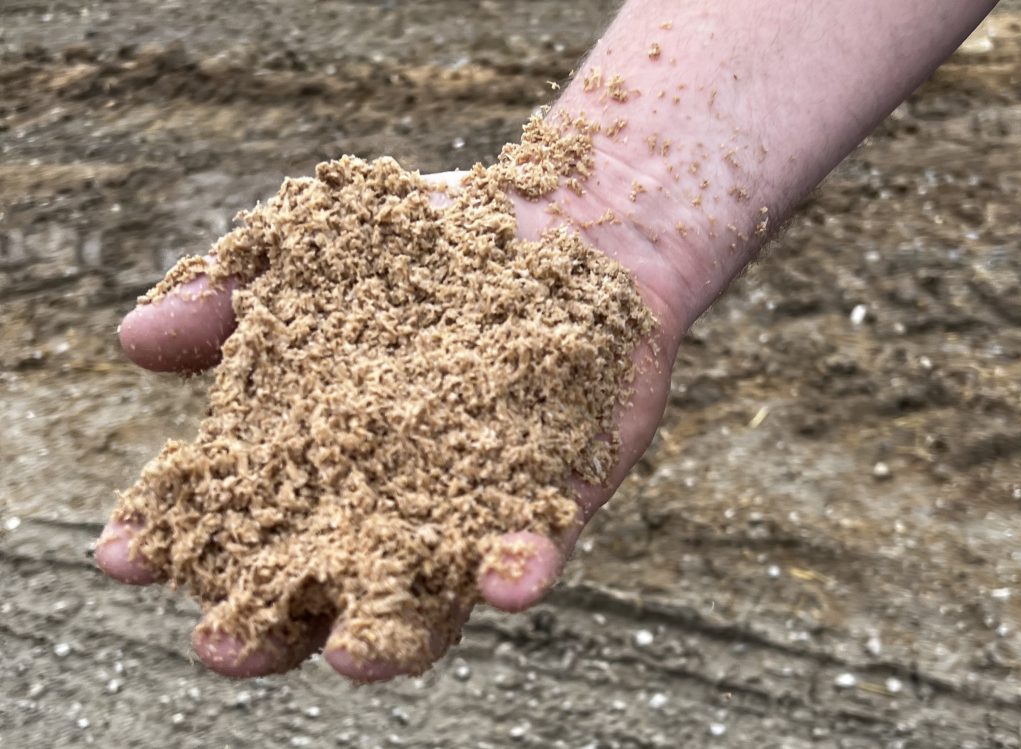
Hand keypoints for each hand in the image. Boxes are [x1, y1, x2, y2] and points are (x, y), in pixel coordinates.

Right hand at [96, 169, 690, 681]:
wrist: (571, 221)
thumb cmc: (437, 240)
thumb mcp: (323, 254)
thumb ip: (236, 299)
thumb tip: (134, 338)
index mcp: (324, 452)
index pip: (240, 512)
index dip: (180, 538)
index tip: (126, 550)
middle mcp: (393, 497)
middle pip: (325, 588)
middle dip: (273, 627)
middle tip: (225, 646)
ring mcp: (477, 504)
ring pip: (430, 598)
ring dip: (394, 636)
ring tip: (356, 657)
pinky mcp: (558, 495)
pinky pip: (538, 546)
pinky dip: (519, 568)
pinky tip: (505, 583)